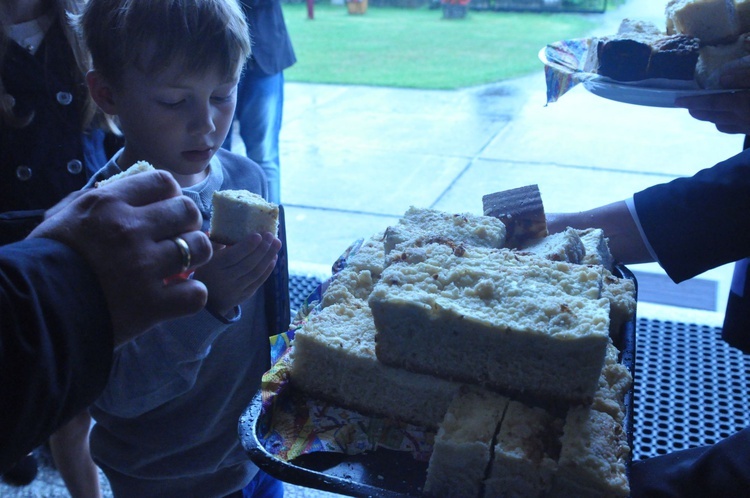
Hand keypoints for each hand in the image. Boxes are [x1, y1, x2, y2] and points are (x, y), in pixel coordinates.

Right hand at [29, 170, 212, 344]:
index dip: (172, 196)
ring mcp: (144, 266)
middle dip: (189, 223)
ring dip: (198, 255)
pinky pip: (195, 292)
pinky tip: (180, 296)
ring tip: (186, 265)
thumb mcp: (62, 218)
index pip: (164, 182)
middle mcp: (130, 229)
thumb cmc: (44, 261)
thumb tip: (124, 188)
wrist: (33, 309)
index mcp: (108, 204)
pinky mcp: (152, 303)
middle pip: (189, 211)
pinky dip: (193, 294)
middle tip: (180, 237)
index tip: (167, 210)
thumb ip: (95, 201)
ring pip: (200, 248)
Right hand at [193, 232, 280, 316]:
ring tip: (277, 244)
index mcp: (214, 267)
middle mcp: (225, 280)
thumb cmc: (206, 271)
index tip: (258, 234)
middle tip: (272, 235)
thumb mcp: (205, 257)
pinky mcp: (244, 296)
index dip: (247, 246)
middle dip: (262, 249)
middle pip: (248, 264)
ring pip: (256, 273)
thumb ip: (215, 243)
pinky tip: (273, 259)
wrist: (205, 301)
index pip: (233, 256)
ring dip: (268, 257)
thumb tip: (229, 226)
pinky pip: (258, 282)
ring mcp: (236, 290)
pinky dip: (267, 270)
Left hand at [675, 62, 749, 133]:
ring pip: (721, 125)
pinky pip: (732, 129)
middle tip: (686, 105)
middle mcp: (743, 118)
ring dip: (709, 117)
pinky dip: (722, 123)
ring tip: (702, 109)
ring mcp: (748, 127)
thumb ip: (744, 78)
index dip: (693, 102)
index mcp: (742, 103)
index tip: (677, 101)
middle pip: (713, 116)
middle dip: (697, 111)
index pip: (712, 102)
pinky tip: (722, 117)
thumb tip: (722, 79)